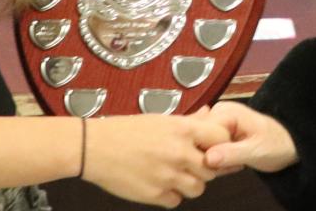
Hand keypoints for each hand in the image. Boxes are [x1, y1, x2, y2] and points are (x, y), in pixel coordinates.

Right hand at [83, 114, 230, 207]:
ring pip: (198, 188)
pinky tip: (159, 183)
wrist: (94, 147)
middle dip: (204, 168)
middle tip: (190, 163)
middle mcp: (179, 152)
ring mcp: (168, 175)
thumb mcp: (160, 119)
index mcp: (182, 129)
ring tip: (174, 174)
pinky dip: (171, 195)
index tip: (212, 148)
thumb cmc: (125, 130)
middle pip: (212, 168)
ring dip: (190, 183)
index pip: (221, 139)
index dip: (220, 144)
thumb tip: (208, 115)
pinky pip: (176, 200)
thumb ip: (188, 121)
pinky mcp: (155, 194)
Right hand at [203, 101, 297, 173]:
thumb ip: (232, 153)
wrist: (287, 145)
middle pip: (197, 138)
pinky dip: (215, 159)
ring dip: (212, 160)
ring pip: (200, 145)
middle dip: (209, 157)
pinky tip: (227, 162)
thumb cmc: (277, 144)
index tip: (219, 163)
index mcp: (227, 111)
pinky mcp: (217, 132)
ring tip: (231, 163)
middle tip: (229, 164)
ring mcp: (217, 122)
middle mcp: (219, 113)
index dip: (206, 152)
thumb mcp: (256, 151)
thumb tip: (208, 158)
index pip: (199, 132)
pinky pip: (206, 147)